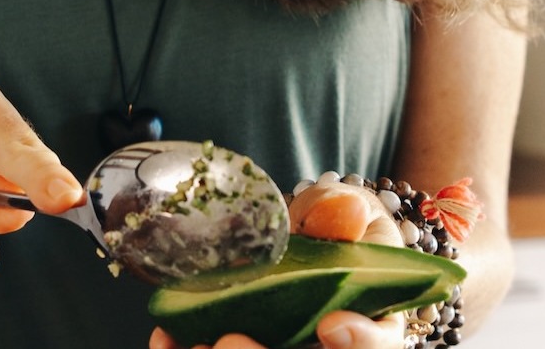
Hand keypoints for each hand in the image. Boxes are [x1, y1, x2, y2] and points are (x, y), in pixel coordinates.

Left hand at [149, 180, 408, 348]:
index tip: (330, 326)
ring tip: (191, 341)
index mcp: (372, 321)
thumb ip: (341, 212)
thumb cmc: (336, 227)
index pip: (378, 346)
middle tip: (232, 340)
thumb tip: (346, 213)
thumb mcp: (346, 210)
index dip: (361, 343)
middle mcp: (329, 348)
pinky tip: (166, 337)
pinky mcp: (247, 346)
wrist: (307, 236)